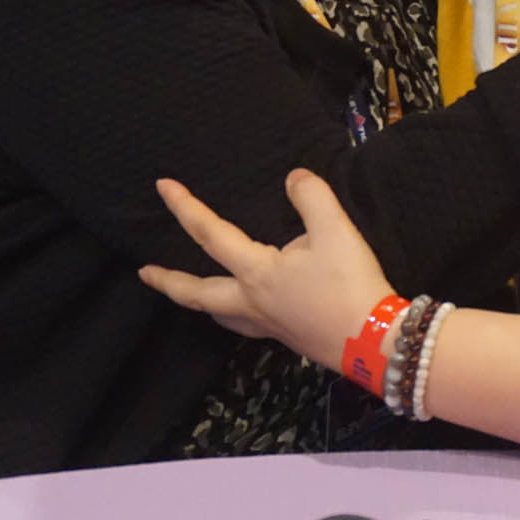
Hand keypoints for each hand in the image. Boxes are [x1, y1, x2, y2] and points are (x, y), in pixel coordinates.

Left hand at [139, 172, 391, 371]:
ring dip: (199, 302)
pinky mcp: (287, 336)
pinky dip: (232, 313)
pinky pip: (246, 324)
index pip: (210, 234)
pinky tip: (246, 309)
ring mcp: (268, 324)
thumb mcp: (336, 230)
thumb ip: (312, 197)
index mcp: (256, 273)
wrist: (375, 342)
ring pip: (220, 314)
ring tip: (190, 293)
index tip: (162, 186)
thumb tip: (294, 178)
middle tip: (145, 273)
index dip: (185, 207)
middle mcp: (252, 302)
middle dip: (169, 281)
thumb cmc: (350, 285)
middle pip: (198, 294)